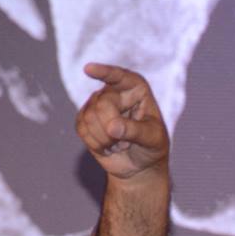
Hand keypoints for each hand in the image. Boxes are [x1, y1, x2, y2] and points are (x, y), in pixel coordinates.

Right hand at [75, 63, 168, 180]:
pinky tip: (108, 147)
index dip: (103, 72)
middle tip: (126, 142)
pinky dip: (96, 143)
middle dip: (112, 128)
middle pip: (102, 104)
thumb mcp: (153, 139)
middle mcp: (115, 92)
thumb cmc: (152, 147)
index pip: (119, 76)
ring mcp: (97, 104)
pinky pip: (81, 128)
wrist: (141, 165)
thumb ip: (135, 131)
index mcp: (136, 89)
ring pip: (89, 116)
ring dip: (105, 139)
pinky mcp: (85, 119)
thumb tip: (112, 127)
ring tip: (120, 144)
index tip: (88, 69)